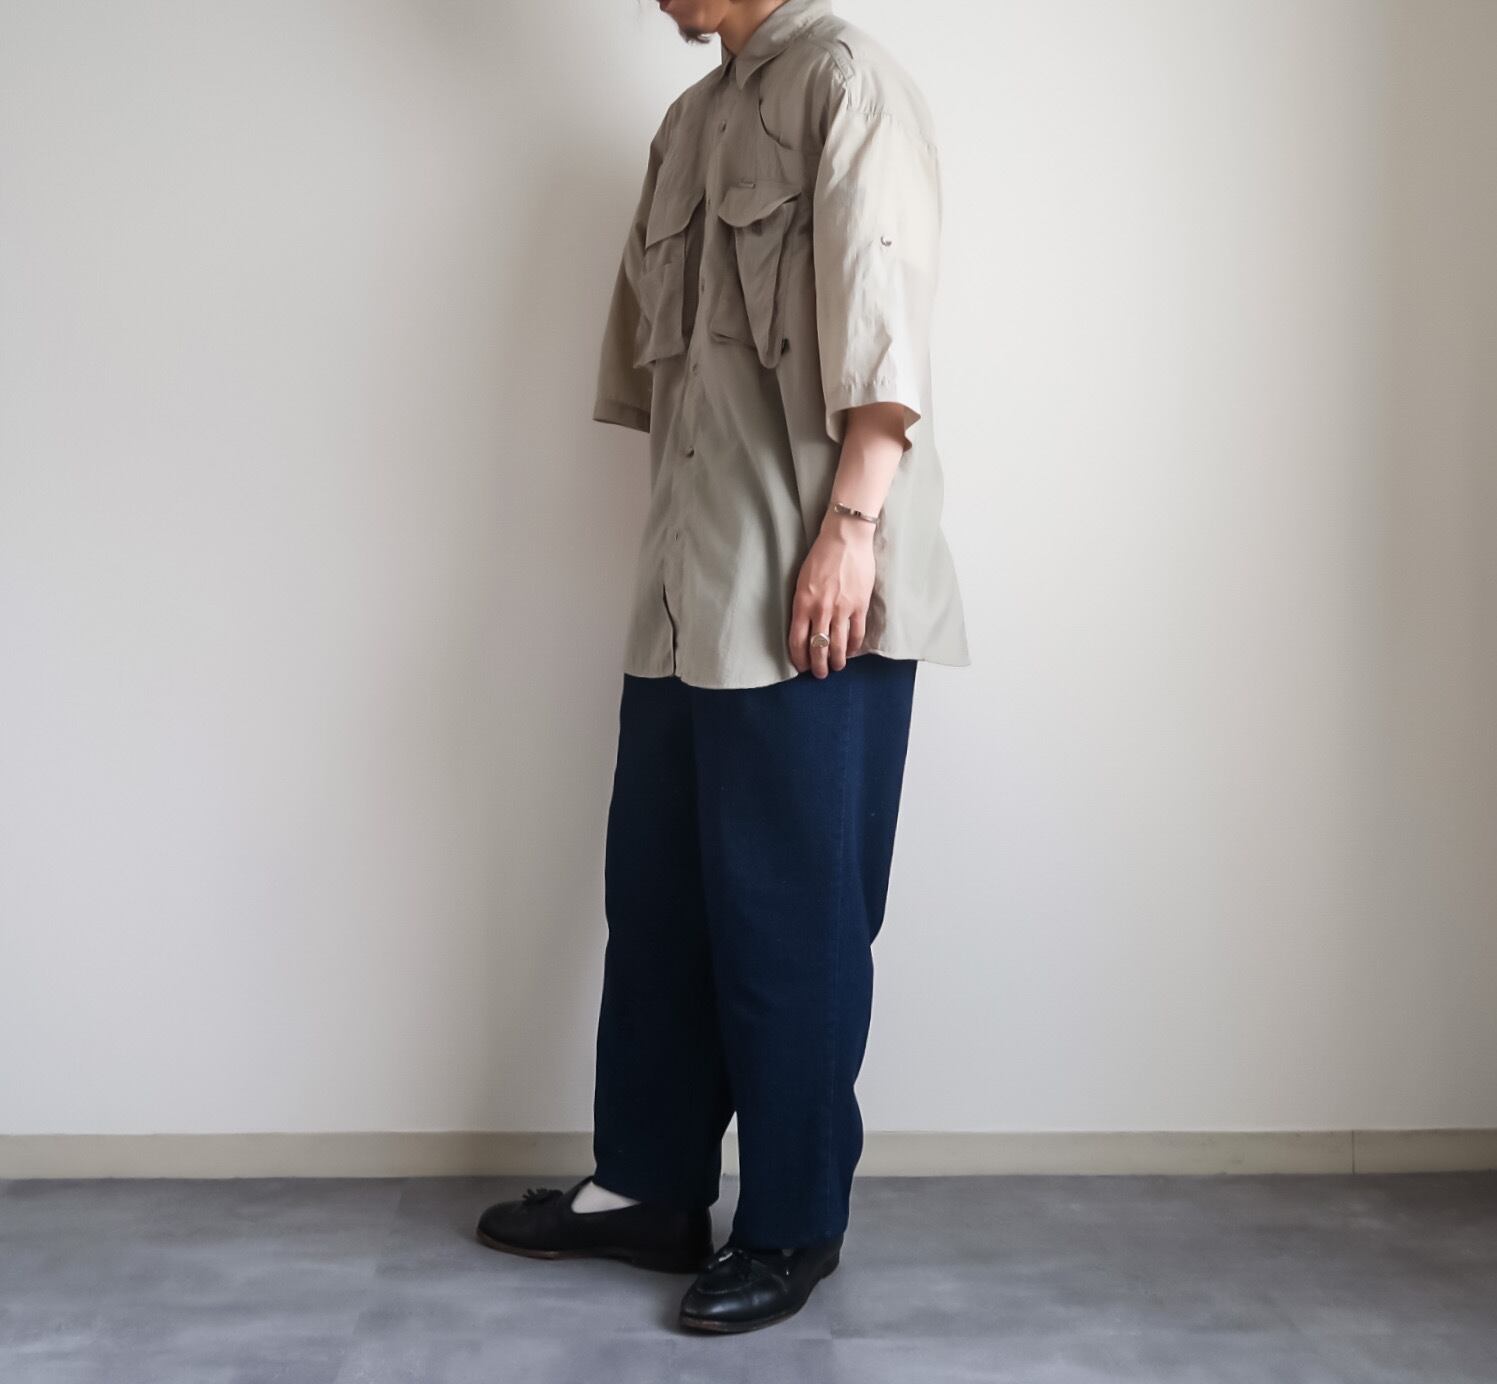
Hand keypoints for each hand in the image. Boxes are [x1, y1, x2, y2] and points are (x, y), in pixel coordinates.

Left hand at [788, 515, 875, 677]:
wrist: (845, 539)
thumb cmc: (821, 556)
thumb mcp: (802, 580)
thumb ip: (803, 604)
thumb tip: (805, 625)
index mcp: (802, 603)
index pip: (797, 640)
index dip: (799, 658)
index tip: (801, 666)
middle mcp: (821, 610)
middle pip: (818, 648)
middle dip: (818, 666)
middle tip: (820, 674)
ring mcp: (841, 609)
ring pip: (838, 645)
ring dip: (837, 661)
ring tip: (836, 667)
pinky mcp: (859, 605)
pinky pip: (856, 633)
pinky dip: (853, 646)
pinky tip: (851, 651)